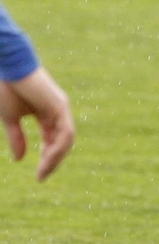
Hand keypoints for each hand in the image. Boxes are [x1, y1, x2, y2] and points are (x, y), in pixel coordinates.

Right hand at [2, 67, 73, 181]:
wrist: (8, 68)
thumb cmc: (7, 88)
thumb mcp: (11, 118)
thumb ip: (16, 138)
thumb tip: (19, 159)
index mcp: (47, 115)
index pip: (53, 140)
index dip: (47, 158)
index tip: (39, 174)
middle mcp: (58, 112)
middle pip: (63, 142)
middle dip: (53, 161)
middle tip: (42, 176)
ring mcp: (61, 108)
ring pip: (66, 139)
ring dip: (56, 157)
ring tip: (44, 171)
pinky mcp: (60, 106)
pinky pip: (65, 131)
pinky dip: (58, 146)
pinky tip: (48, 157)